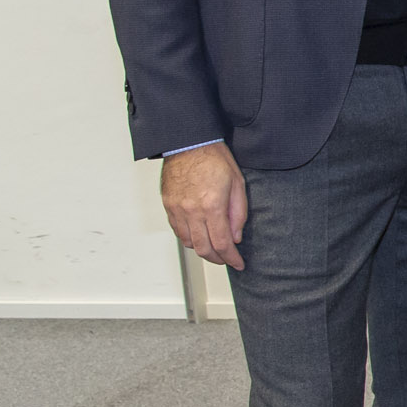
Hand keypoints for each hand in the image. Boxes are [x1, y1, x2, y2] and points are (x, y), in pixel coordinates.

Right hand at [160, 143, 247, 269]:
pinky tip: (199, 236)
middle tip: (227, 259)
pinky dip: (189, 238)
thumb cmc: (214, 158)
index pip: (222, 243)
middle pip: (204, 248)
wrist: (189, 143)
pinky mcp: (168, 205)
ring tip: (214, 248)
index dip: (232, 258)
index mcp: (212, 205)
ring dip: (202, 250)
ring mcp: (177, 209)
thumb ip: (238, 213)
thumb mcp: (237, 184)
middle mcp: (192, 210)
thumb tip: (236, 236)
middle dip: (218, 259)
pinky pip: (177, 231)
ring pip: (189, 242)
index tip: (238, 263)